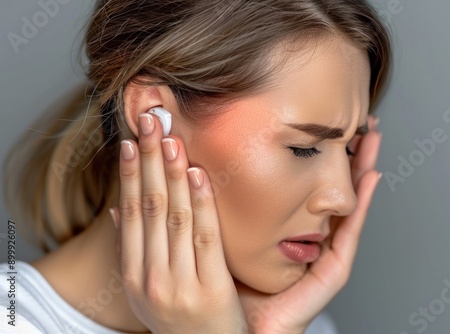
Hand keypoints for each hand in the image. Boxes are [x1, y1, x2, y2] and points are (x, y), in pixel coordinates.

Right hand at [110, 112, 246, 333]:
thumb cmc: (179, 316)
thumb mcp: (145, 289)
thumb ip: (134, 249)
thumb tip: (119, 209)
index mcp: (133, 276)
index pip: (130, 214)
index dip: (131, 175)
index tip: (131, 142)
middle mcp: (150, 278)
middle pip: (149, 207)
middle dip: (149, 161)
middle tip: (150, 123)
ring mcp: (179, 285)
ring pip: (173, 217)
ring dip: (171, 174)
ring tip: (170, 140)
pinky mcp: (210, 289)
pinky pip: (205, 237)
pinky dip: (200, 203)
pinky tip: (197, 175)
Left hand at [236, 114, 382, 333]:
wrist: (235, 327)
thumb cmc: (228, 282)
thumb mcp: (223, 230)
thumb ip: (219, 201)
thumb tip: (198, 163)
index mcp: (287, 226)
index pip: (307, 183)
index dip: (317, 153)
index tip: (322, 120)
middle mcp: (310, 236)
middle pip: (334, 187)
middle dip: (346, 153)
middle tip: (358, 119)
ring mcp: (324, 252)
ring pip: (348, 202)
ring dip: (362, 169)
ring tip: (372, 137)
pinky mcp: (331, 271)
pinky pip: (350, 232)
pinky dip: (362, 204)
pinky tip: (371, 178)